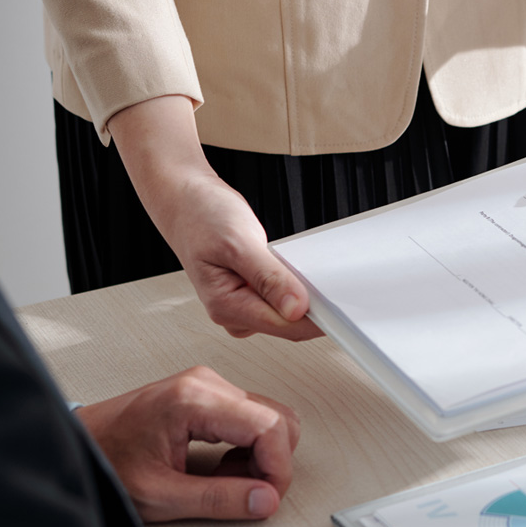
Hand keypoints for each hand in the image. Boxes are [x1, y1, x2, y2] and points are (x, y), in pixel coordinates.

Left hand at [75, 367, 299, 521]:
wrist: (78, 444)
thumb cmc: (107, 461)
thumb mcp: (160, 495)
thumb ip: (218, 500)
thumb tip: (265, 500)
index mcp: (193, 399)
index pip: (269, 426)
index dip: (278, 467)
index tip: (269, 496)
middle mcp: (206, 383)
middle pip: (277, 418)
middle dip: (272, 462)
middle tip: (248, 492)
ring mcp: (209, 385)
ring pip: (270, 417)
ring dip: (261, 456)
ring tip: (228, 480)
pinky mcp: (208, 393)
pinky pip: (252, 417)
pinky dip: (249, 447)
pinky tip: (223, 466)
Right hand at [107, 96, 321, 340]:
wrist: (186, 201)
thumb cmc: (201, 216)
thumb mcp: (238, 242)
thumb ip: (268, 278)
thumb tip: (296, 309)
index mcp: (225, 306)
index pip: (283, 326)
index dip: (316, 319)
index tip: (340, 306)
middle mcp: (233, 313)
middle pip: (288, 325)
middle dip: (312, 307)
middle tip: (327, 281)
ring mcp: (242, 306)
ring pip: (287, 314)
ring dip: (304, 296)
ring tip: (301, 268)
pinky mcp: (250, 295)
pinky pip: (282, 301)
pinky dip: (294, 287)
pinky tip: (294, 269)